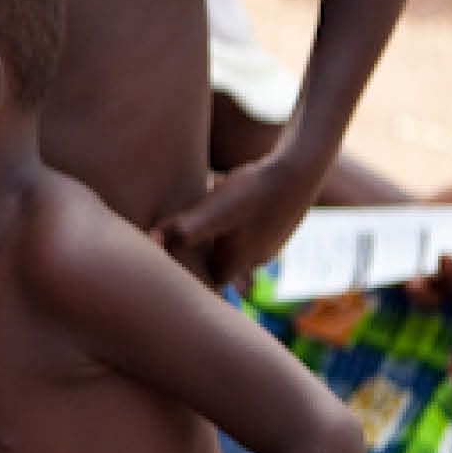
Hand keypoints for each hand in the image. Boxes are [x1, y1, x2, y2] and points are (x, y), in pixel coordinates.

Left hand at [156, 151, 325, 290]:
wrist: (301, 168)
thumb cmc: (254, 191)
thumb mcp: (214, 210)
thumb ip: (184, 229)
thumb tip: (150, 242)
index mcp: (237, 262)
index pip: (207, 284)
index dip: (189, 277)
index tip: (171, 266)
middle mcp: (256, 259)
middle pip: (219, 262)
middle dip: (200, 249)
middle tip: (181, 234)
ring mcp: (271, 242)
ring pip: (233, 241)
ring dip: (217, 228)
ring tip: (204, 204)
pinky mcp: (279, 224)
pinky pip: (248, 225)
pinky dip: (234, 215)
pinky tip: (225, 187)